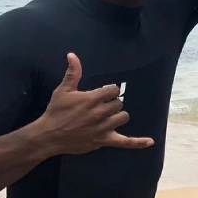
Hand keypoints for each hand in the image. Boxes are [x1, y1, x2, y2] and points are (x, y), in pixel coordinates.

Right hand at [38, 54, 153, 154]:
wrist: (48, 135)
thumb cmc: (56, 111)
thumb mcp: (63, 90)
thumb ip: (72, 72)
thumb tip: (72, 55)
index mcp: (92, 99)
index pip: (113, 90)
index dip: (110, 90)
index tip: (103, 93)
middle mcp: (100, 113)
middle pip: (119, 103)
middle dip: (112, 102)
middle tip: (100, 106)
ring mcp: (103, 128)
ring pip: (123, 117)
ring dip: (118, 115)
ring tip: (107, 115)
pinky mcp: (104, 140)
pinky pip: (125, 142)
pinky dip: (138, 142)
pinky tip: (150, 141)